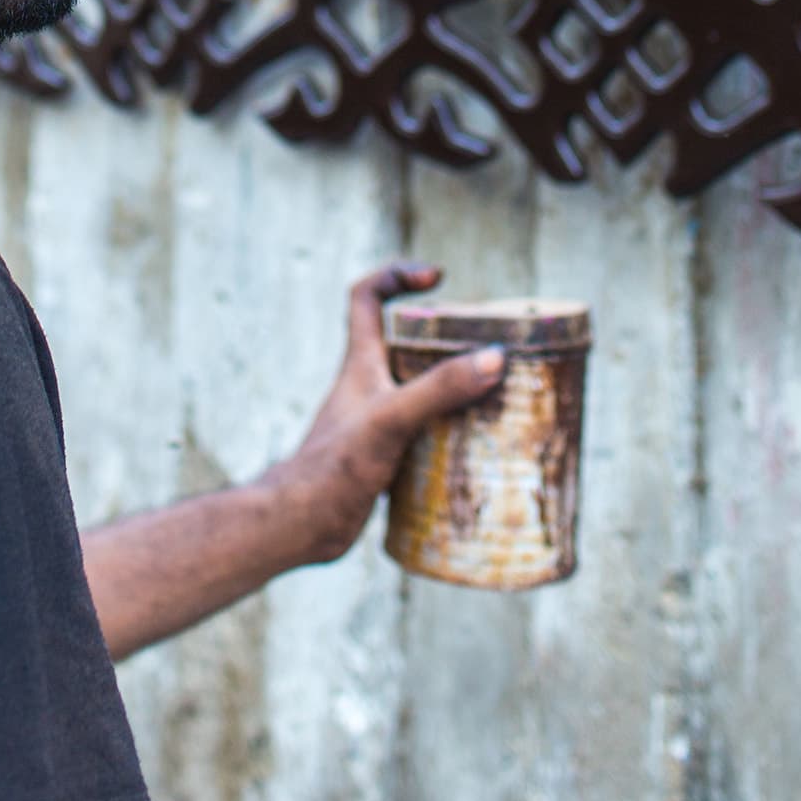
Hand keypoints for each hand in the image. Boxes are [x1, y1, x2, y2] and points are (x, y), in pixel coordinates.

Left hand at [263, 262, 504, 566]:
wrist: (301, 525)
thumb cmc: (335, 466)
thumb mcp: (392, 419)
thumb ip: (438, 388)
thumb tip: (492, 358)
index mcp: (360, 362)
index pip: (366, 296)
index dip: (396, 275)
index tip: (436, 277)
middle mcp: (367, 386)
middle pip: (404, 343)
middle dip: (444, 338)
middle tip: (486, 347)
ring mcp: (375, 422)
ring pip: (418, 390)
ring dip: (453, 389)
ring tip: (499, 396)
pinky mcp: (384, 457)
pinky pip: (424, 432)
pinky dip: (450, 433)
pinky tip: (480, 450)